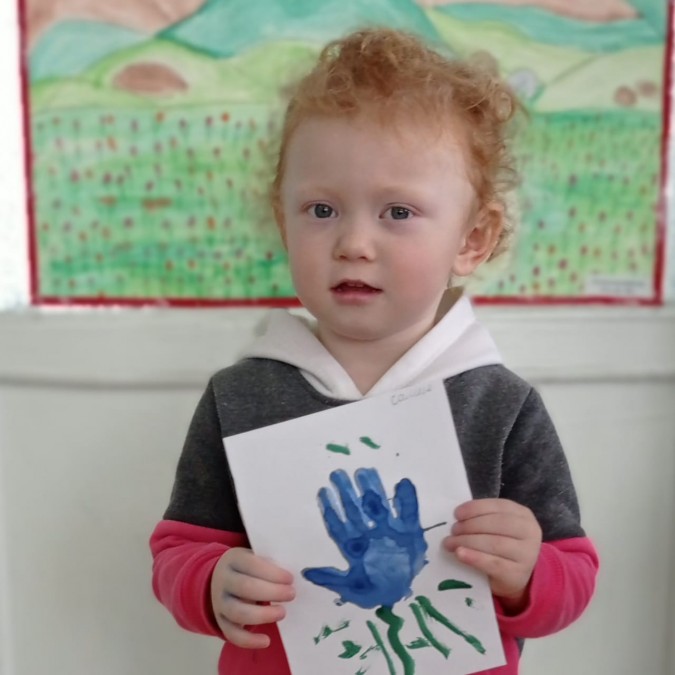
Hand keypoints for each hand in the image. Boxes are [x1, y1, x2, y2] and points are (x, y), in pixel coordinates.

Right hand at [210, 547, 294, 647]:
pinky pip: (232, 634)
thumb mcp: (255, 557)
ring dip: (263, 615)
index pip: (251, 565)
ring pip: (238, 612)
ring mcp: (219, 602)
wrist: (219, 578)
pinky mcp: (220, 621)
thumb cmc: (247, 567)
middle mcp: (223, 580)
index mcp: (234, 560)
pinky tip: (266, 641)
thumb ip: (270, 564)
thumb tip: (291, 579)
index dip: (272, 573)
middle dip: (272, 592)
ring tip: (282, 612)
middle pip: (245, 587)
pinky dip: (249, 640)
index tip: (290, 579)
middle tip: (291, 594)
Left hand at [302, 468, 427, 608]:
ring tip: (364, 472)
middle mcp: (369, 534)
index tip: (323, 491)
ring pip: (378, 506)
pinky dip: (408, 500)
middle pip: (356, 510)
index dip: (331, 508)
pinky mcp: (409, 532)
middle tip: (337, 474)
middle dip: (347, 492)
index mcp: (354, 546)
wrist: (401, 594)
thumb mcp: (350, 587)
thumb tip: (305, 572)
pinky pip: (408, 513)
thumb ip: (331, 579)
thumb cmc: (374, 590)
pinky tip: (403, 484)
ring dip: (372, 489)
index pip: (340, 524)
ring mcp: (389, 531)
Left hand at [443, 499, 541, 611]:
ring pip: (494, 543)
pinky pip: (493, 564)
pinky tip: (460, 554)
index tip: (456, 514)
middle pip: (497, 524)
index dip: (476, 508)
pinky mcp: (517, 574)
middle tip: (453, 530)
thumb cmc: (502, 547)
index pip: (499, 506)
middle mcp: (529, 533)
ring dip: (467, 541)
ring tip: (450, 543)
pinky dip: (474, 557)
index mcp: (523, 515)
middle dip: (470, 525)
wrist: (516, 577)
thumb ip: (483, 518)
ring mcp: (527, 555)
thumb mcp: (498, 528)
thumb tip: (457, 517)